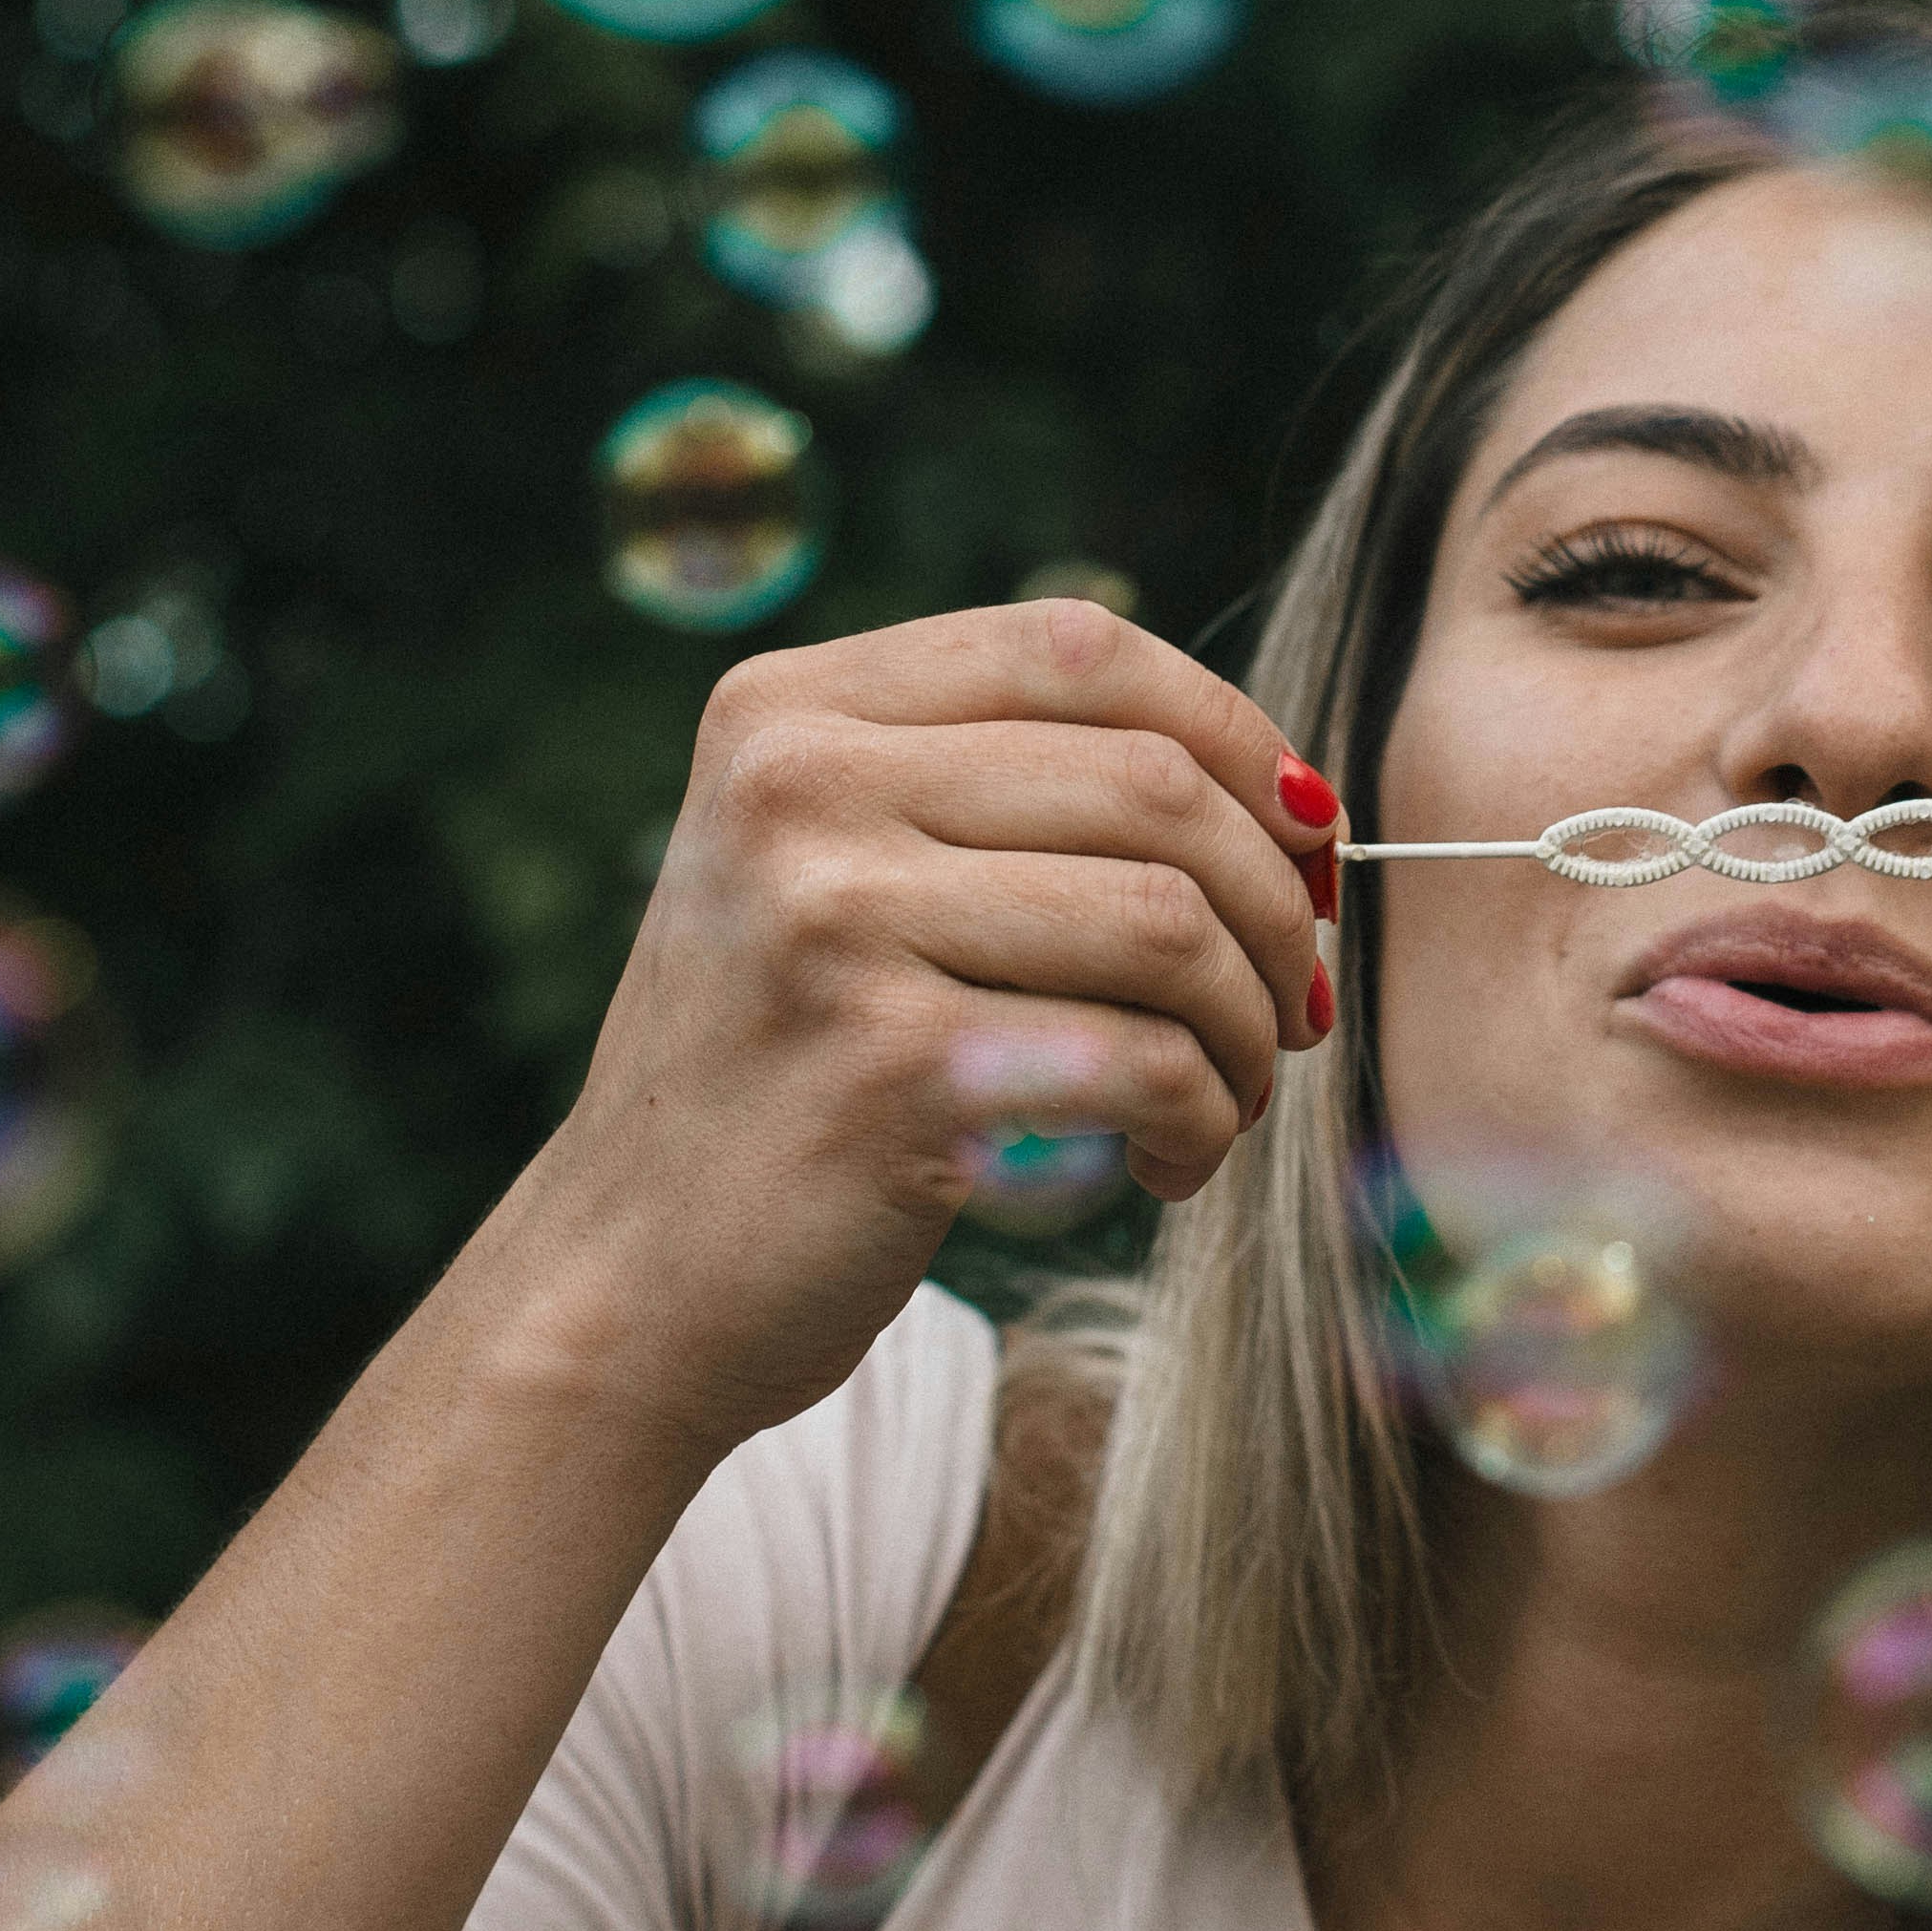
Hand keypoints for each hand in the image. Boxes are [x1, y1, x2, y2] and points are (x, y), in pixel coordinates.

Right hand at [500, 592, 1341, 1457]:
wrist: (629, 1283)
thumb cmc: (782, 1074)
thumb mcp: (829, 870)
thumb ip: (994, 787)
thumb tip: (1286, 794)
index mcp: (788, 710)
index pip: (1079, 647)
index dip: (1234, 730)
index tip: (1302, 832)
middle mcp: (797, 789)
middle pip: (1153, 784)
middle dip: (1273, 902)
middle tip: (1296, 998)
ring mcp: (835, 923)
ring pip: (1170, 922)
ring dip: (1250, 1024)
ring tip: (1234, 1093)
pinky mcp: (891, 1071)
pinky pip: (1146, 1061)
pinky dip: (1202, 1119)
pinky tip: (1170, 1163)